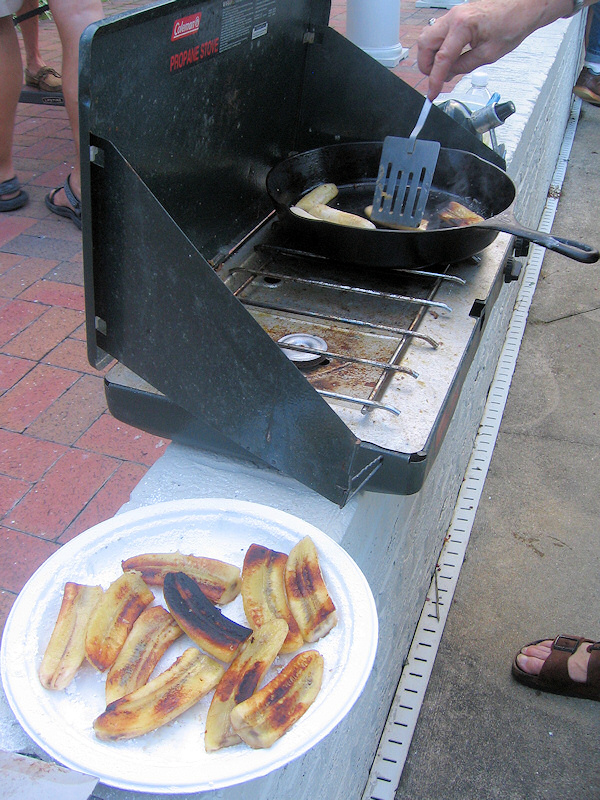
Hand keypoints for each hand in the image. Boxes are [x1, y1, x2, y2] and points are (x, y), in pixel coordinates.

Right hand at [417, 0, 574, 99]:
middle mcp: (454, 16)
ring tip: (444, 68)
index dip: (435, 79)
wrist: (524, 5)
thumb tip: (449, 74)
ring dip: (431, 55)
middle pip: (425, 44)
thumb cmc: (513, 22)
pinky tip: (449, 57)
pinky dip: (438, 46)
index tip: (432, 93)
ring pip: (428, 37)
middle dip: (427, 65)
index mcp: (462, 25)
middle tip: (436, 79)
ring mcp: (453, 14)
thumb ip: (464, 66)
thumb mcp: (489, 54)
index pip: (441, 58)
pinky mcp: (456, 15)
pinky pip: (438, 32)